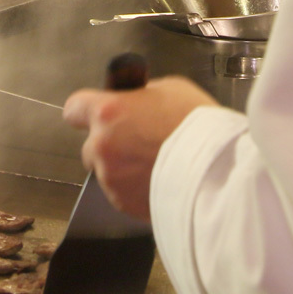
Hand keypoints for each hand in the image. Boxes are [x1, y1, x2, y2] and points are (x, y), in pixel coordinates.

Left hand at [63, 76, 218, 219]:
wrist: (218, 171)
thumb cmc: (198, 126)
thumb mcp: (171, 89)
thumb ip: (142, 96)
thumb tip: (134, 101)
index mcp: (108, 112)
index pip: (74, 108)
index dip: (86, 111)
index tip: (95, 113)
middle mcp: (102, 146)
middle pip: (90, 146)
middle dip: (108, 145)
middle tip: (137, 143)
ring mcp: (111, 178)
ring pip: (106, 173)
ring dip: (122, 169)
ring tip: (154, 165)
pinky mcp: (124, 204)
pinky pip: (122, 194)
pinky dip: (134, 190)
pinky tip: (159, 181)